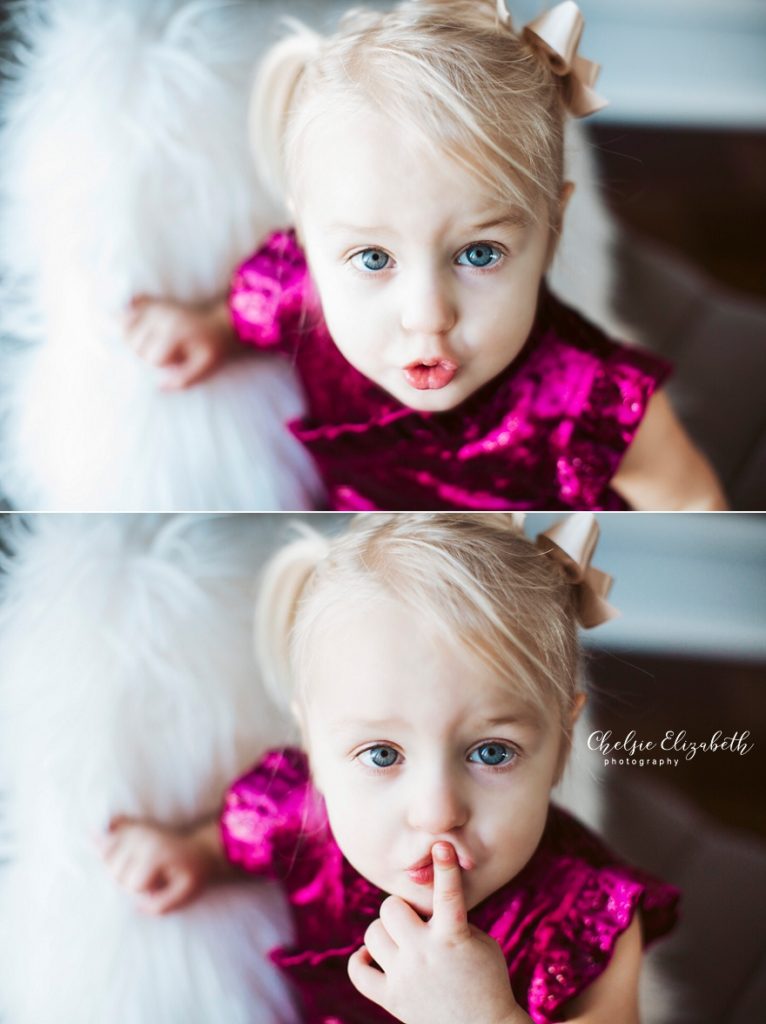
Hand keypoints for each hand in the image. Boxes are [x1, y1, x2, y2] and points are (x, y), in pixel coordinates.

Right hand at [95, 815, 221, 913]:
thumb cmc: (192, 873)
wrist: (200, 849)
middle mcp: (141, 837)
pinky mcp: (133, 823)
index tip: (161, 886)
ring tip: (138, 867)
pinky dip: (109, 835)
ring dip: (118, 867)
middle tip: (150, 878)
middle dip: (129, 882)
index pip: (133, 885)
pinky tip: (117, 844)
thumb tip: (135, 907)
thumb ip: (159, 906)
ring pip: (107, 857)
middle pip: (115, 872)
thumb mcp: (184, 894)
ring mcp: (135, 828)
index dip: (146, 892)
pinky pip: (111, 826)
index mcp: (154, 853)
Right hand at [123, 294, 238, 389]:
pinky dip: (129, 316)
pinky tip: (138, 325)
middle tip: (165, 354)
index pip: (152, 358)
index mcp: (173, 333)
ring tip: (152, 344)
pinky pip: (131, 307)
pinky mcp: (154, 302)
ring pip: (127, 330)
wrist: (221, 324)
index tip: (176, 361)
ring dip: (135, 341)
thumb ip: (183, 380)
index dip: (162, 365)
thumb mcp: (205, 367)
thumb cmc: (213, 348)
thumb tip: (158, 386)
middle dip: (147, 354)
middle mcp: (160, 317)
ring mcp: (155, 307)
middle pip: (135, 345)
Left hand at [348, 841, 524, 1023]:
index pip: (448, 896)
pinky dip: (362, 960)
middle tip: (416, 921)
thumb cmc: (487, 980)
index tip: (442, 845)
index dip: (445, 868)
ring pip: (373, 934)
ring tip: (403, 942)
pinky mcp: (391, 999)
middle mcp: (424, 954)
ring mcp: (405, 977)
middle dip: (402, 909)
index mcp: (454, 937)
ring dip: (387, 932)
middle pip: (391, 907)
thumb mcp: (481, 942)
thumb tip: (423, 901)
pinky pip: (358, 971)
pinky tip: (377, 957)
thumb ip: (453, 918)